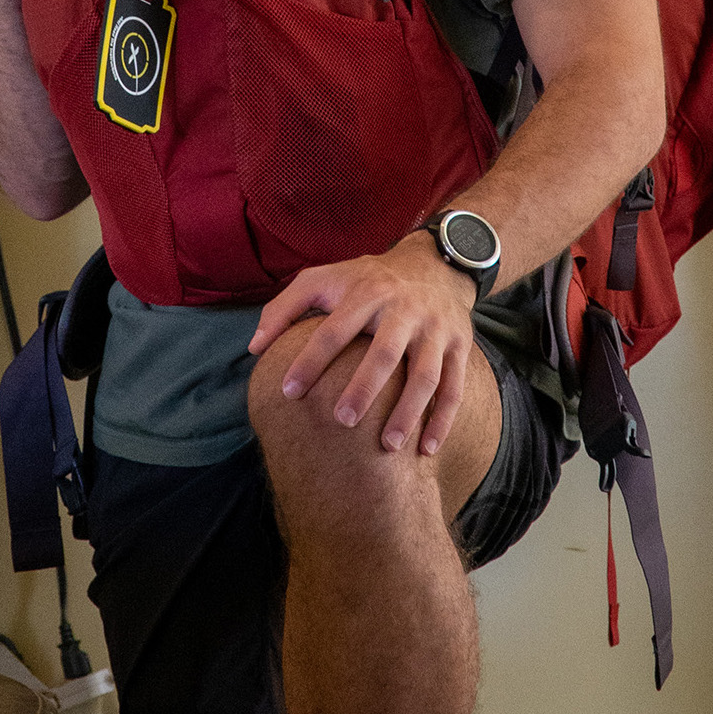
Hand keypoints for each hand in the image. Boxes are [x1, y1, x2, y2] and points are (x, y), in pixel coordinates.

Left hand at [249, 232, 477, 458]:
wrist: (433, 264)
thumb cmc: (366, 280)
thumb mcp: (323, 279)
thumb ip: (284, 308)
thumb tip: (254, 348)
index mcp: (366, 292)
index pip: (334, 330)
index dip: (310, 360)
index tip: (288, 393)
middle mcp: (404, 309)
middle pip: (384, 353)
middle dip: (364, 388)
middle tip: (341, 421)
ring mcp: (435, 329)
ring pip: (425, 375)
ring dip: (409, 412)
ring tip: (387, 447)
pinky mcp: (459, 345)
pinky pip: (453, 387)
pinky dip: (443, 419)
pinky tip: (426, 448)